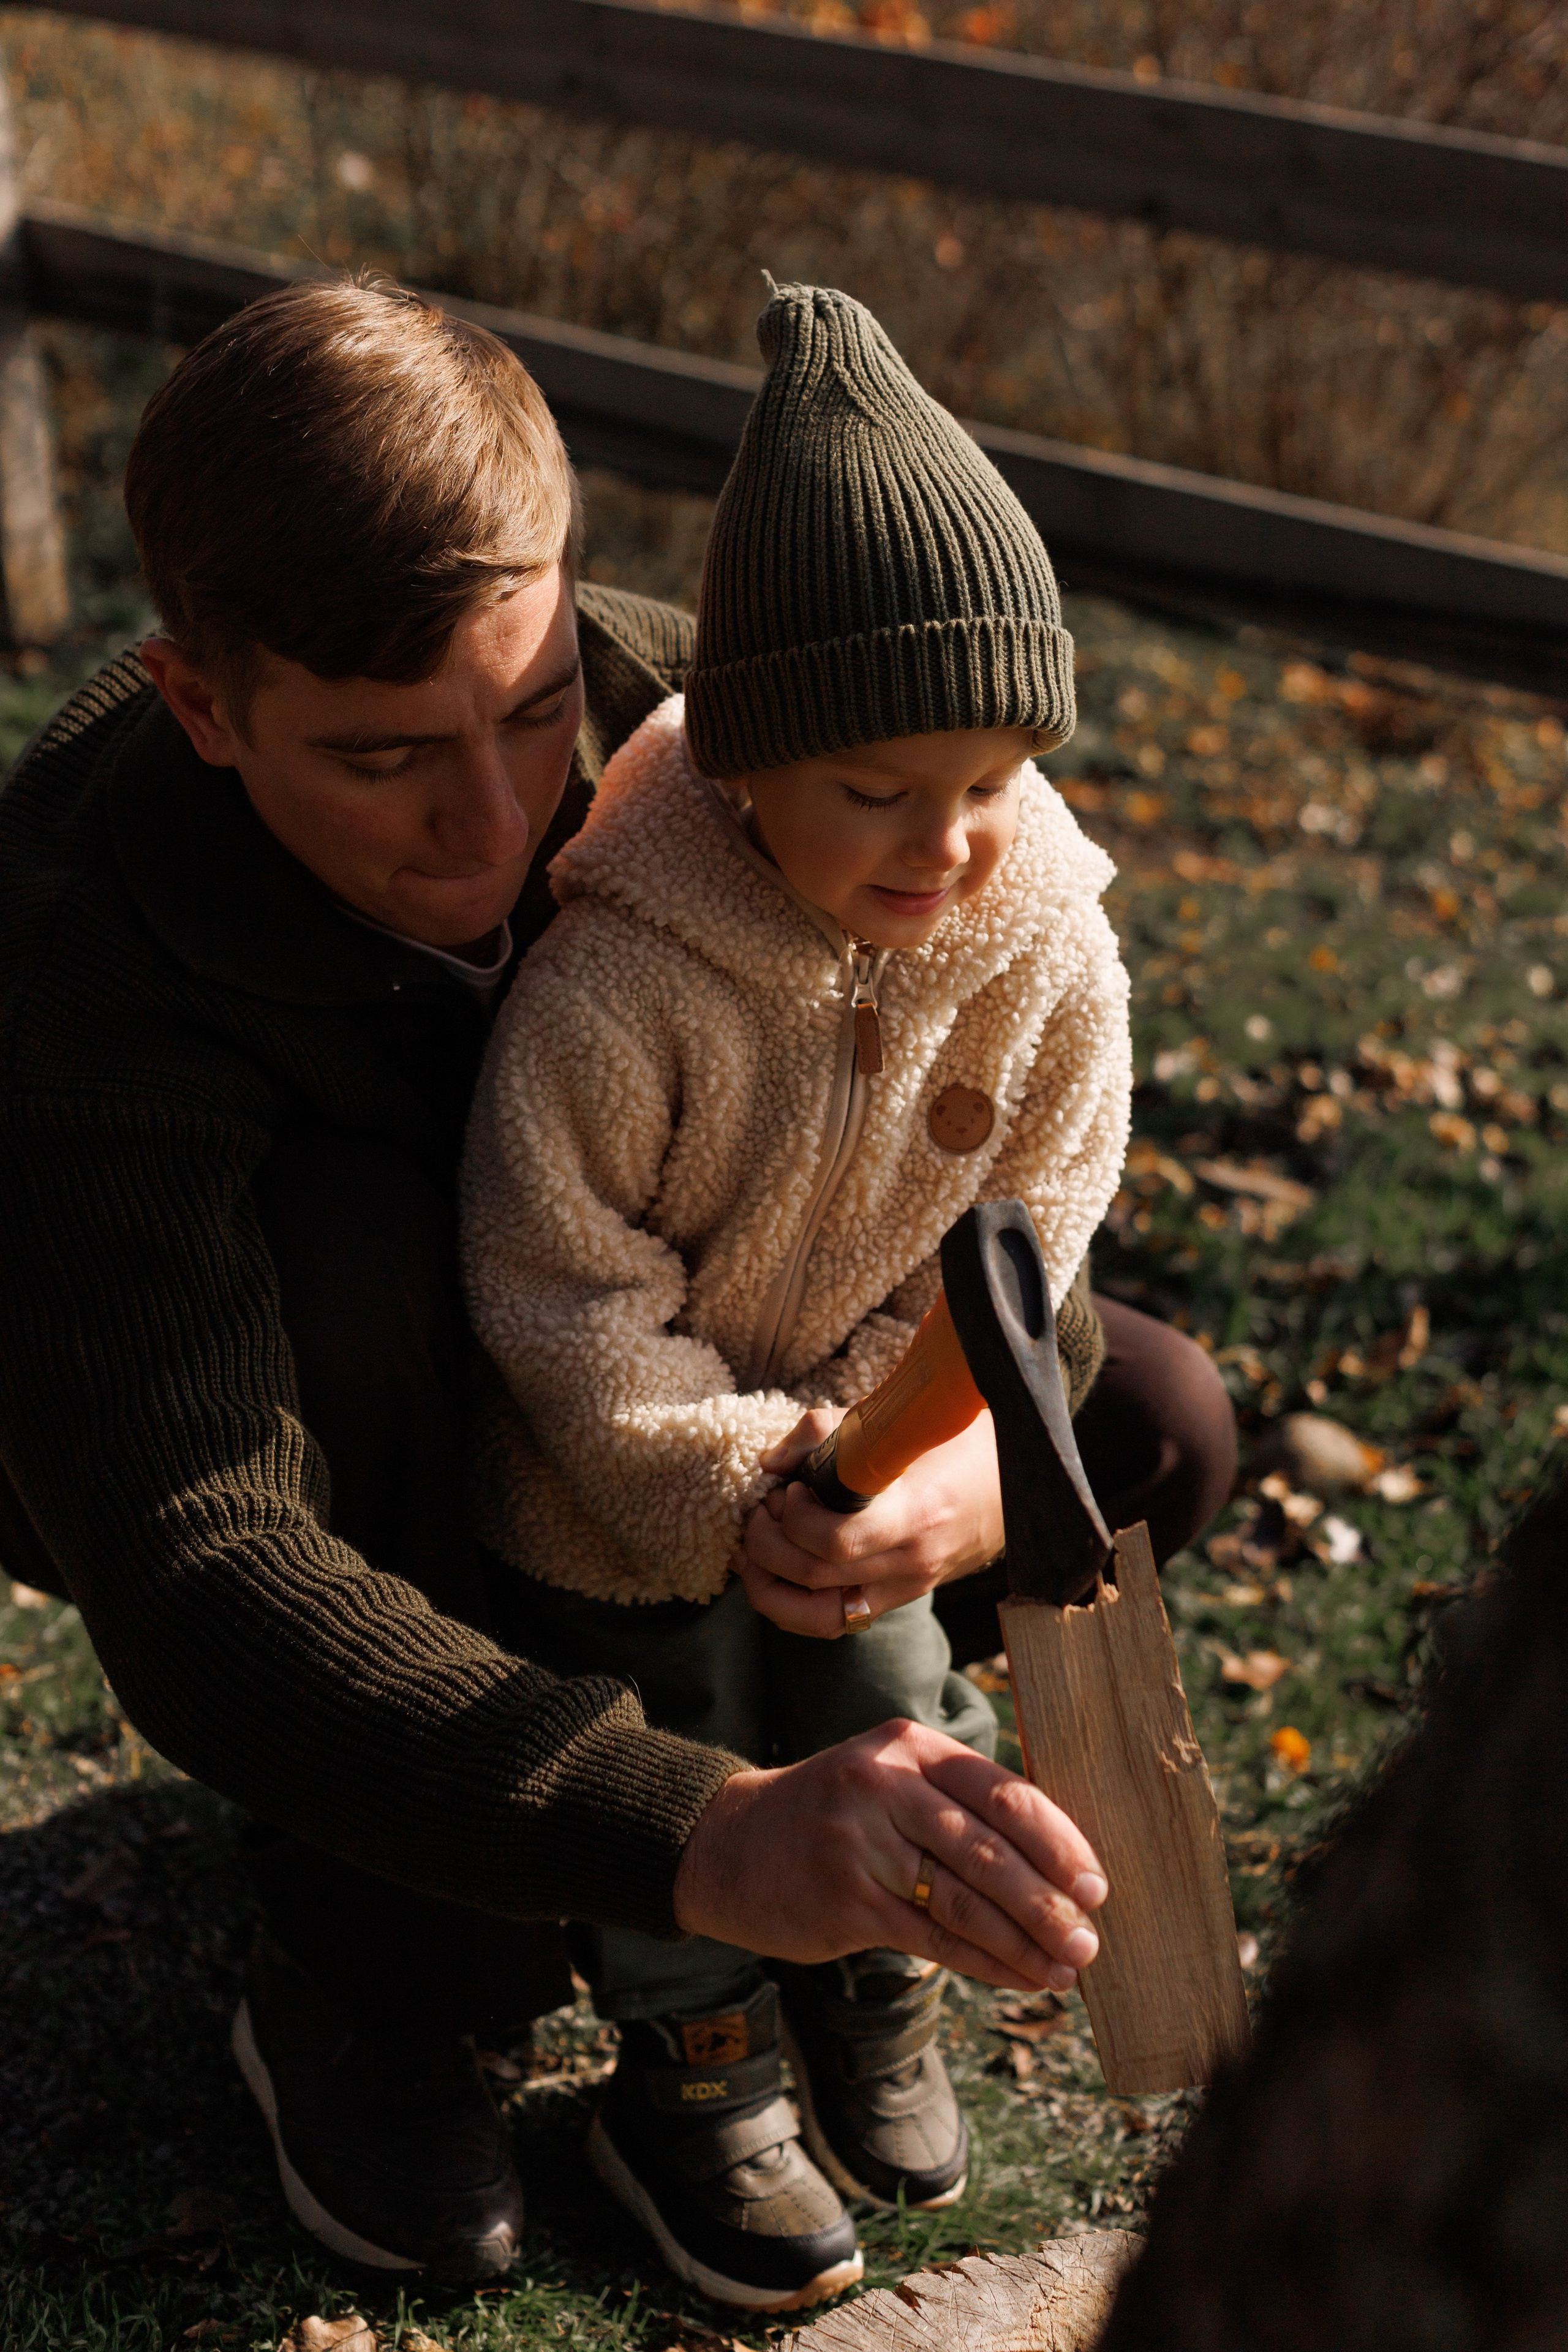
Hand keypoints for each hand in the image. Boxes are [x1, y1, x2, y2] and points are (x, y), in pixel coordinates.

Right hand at [672, 1718, 1106, 1991]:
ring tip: (1066, 1968)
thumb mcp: (889, 1779)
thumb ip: (958, 1805)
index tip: (1096, 1883)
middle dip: (1049, 1900)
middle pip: (989, 1848)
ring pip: (964, 1899)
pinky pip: (931, 1938)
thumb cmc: (831, 1815)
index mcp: (909, 1747)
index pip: (1003, 1793)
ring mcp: (861, 1843)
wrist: (727, 1843)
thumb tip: (1056, 1858)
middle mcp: (885, 1785)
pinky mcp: (845, 1900)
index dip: (1059, 1842)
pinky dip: (982, 1962)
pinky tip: (1016, 1977)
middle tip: (1090, 1938)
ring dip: (1024, 1941)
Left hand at [739, 1407, 1003, 1638]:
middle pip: (815, 1577)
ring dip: (770, 1590)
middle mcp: (909, 1563)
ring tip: (753, 1553)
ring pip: (818, 1619)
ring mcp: (905, 1587)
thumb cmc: (952, 1441)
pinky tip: (778, 1571)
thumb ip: (823, 1433)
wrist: (1017, 1480)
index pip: (835, 1543)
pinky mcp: (899, 1598)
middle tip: (760, 1512)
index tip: (788, 1487)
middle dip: (767, 1546)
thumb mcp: (894, 1422)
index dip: (793, 1518)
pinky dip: (795, 1603)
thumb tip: (770, 1463)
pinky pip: (836, 1620)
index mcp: (912, 1515)